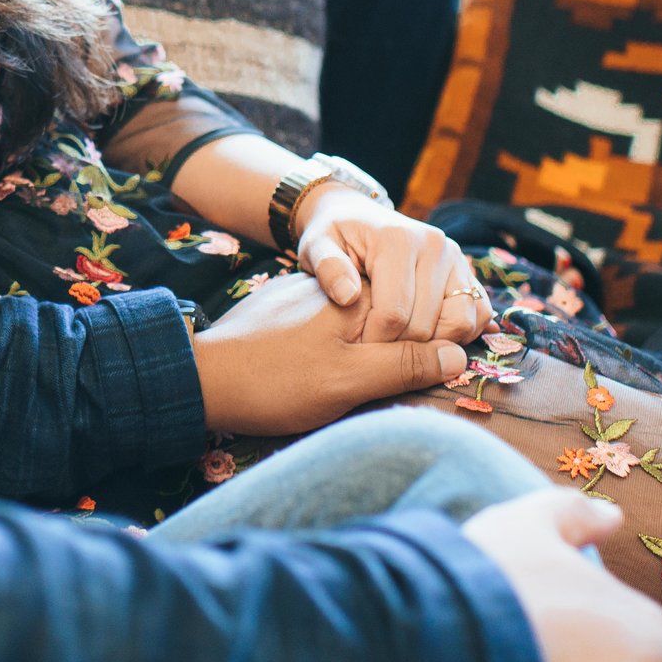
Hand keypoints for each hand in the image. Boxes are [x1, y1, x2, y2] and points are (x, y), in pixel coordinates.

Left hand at [189, 271, 469, 436]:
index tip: (407, 380)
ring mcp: (333, 289)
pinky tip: (354, 368)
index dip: (427, 352)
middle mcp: (353, 278)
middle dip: (415, 346)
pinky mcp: (316, 305)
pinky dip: (368, 342)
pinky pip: (362, 317)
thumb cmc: (276, 383)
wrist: (203, 375)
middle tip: (386, 382)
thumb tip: (458, 356)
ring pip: (390, 313)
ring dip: (394, 348)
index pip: (427, 315)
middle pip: (414, 310)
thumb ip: (403, 364)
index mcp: (363, 290)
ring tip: (375, 377)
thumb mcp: (345, 381)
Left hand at [294, 185, 490, 345]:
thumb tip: (347, 296)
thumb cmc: (334, 237)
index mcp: (398, 240)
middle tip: (375, 350)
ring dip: (432, 344)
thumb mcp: (316, 246)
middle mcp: (435, 246)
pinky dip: (458, 333)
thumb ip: (327, 269)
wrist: (357, 216)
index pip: (394, 313)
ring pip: (461, 322)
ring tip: (400, 344)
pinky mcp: (467, 271)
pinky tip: (426, 336)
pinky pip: (478, 313)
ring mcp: (456, 258)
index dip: (375, 341)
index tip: (355, 346)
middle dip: (400, 347)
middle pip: (428, 324)